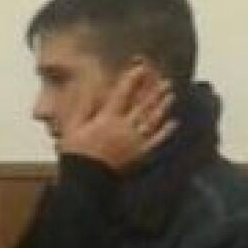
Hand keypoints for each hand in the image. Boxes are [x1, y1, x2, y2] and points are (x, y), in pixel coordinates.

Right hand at [58, 65, 176, 170]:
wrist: (85, 178)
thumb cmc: (76, 151)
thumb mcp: (73, 125)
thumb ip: (83, 104)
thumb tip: (89, 87)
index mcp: (108, 118)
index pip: (123, 94)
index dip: (132, 79)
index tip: (140, 68)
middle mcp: (125, 127)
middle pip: (142, 105)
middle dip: (154, 91)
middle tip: (165, 81)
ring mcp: (135, 141)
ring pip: (152, 120)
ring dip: (163, 107)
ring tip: (171, 95)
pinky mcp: (140, 154)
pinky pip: (156, 141)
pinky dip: (166, 131)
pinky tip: (173, 122)